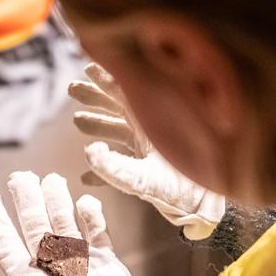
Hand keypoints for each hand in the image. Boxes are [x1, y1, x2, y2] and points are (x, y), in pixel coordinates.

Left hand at [0, 172, 146, 275]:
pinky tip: (84, 203)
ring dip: (58, 202)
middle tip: (20, 176)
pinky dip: (93, 220)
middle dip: (27, 200)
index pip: (4, 242)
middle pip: (35, 225)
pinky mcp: (107, 268)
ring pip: (65, 224)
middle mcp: (49, 268)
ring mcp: (79, 265)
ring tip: (51, 179)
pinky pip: (99, 237)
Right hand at [69, 63, 225, 240]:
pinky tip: (85, 177)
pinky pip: (123, 162)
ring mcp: (151, 149)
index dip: (106, 79)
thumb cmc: (182, 191)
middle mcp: (152, 131)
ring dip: (98, 125)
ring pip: (120, 129)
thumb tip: (88, 152)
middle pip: (119, 106)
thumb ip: (115, 168)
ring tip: (77, 121)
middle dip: (95, 98)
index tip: (88, 66)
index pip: (126, 91)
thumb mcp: (146, 180)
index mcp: (152, 123)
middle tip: (72, 88)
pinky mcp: (151, 169)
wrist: (203, 209)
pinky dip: (104, 169)